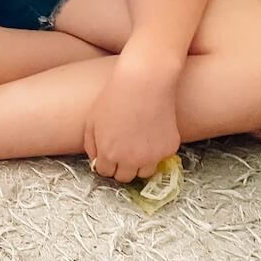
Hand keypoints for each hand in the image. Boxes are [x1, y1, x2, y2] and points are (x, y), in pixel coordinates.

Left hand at [84, 59, 181, 182]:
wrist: (145, 83)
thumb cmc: (115, 98)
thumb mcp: (91, 121)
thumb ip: (91, 145)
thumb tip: (95, 161)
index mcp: (109, 154)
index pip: (106, 173)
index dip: (106, 163)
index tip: (108, 155)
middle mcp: (131, 160)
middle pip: (125, 177)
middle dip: (121, 167)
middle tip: (122, 151)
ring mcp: (152, 156)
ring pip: (144, 172)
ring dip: (139, 164)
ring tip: (137, 144)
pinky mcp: (169, 149)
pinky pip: (161, 158)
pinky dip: (156, 151)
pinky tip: (151, 133)